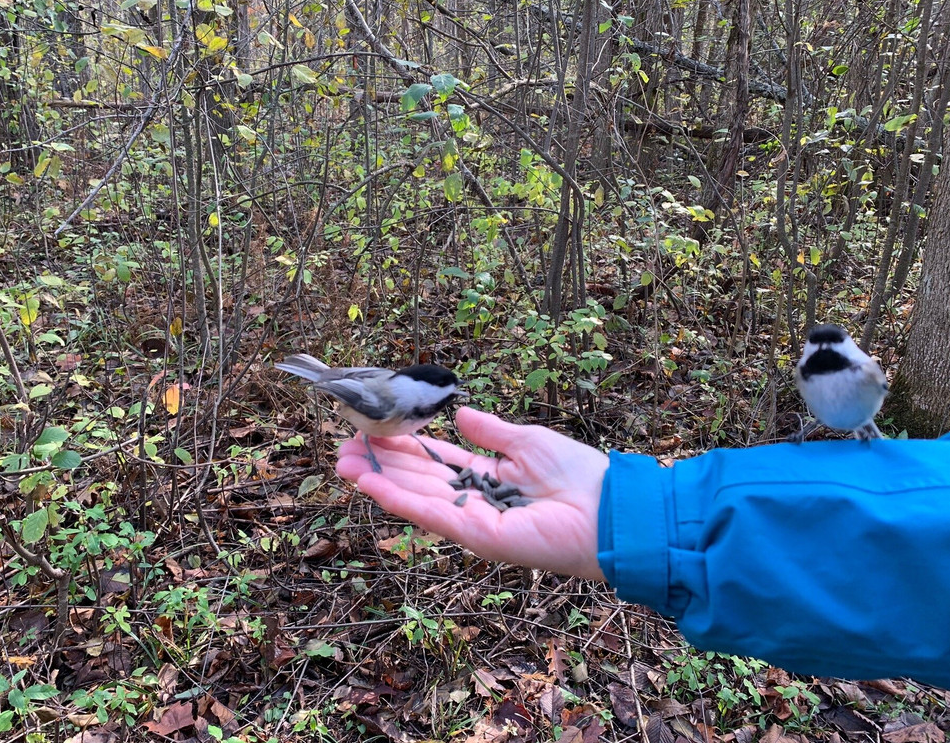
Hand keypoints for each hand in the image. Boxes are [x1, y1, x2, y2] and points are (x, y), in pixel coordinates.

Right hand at [335, 407, 608, 580]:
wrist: (608, 509)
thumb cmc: (577, 475)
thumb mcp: (527, 440)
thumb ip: (490, 431)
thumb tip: (458, 413)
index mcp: (486, 477)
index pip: (434, 461)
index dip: (402, 447)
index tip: (371, 433)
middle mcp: (473, 501)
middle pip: (416, 479)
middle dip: (379, 463)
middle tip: (341, 446)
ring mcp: (471, 521)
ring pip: (414, 497)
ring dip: (377, 480)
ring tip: (341, 461)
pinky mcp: (475, 537)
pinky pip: (428, 515)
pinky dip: (397, 499)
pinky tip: (369, 482)